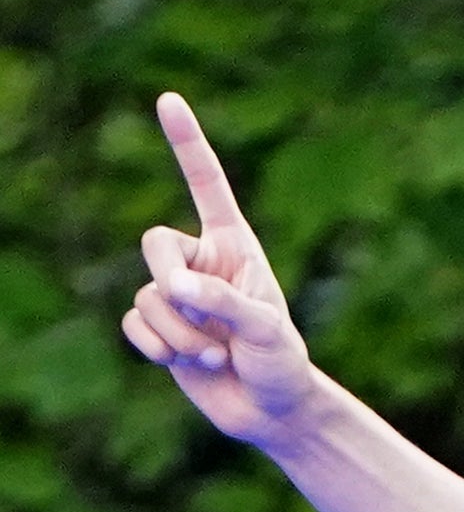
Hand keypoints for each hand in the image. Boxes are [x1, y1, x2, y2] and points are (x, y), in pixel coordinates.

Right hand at [120, 92, 318, 447]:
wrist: (272, 411)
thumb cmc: (281, 362)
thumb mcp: (264, 327)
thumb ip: (223, 301)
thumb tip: (173, 286)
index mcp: (234, 246)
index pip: (206, 186)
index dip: (187, 144)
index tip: (168, 100)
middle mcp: (201, 263)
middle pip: (153, 244)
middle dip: (173, 285)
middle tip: (206, 317)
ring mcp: (177, 295)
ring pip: (148, 296)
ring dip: (181, 333)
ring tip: (216, 355)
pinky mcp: (159, 328)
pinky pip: (135, 324)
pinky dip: (158, 347)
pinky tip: (185, 364)